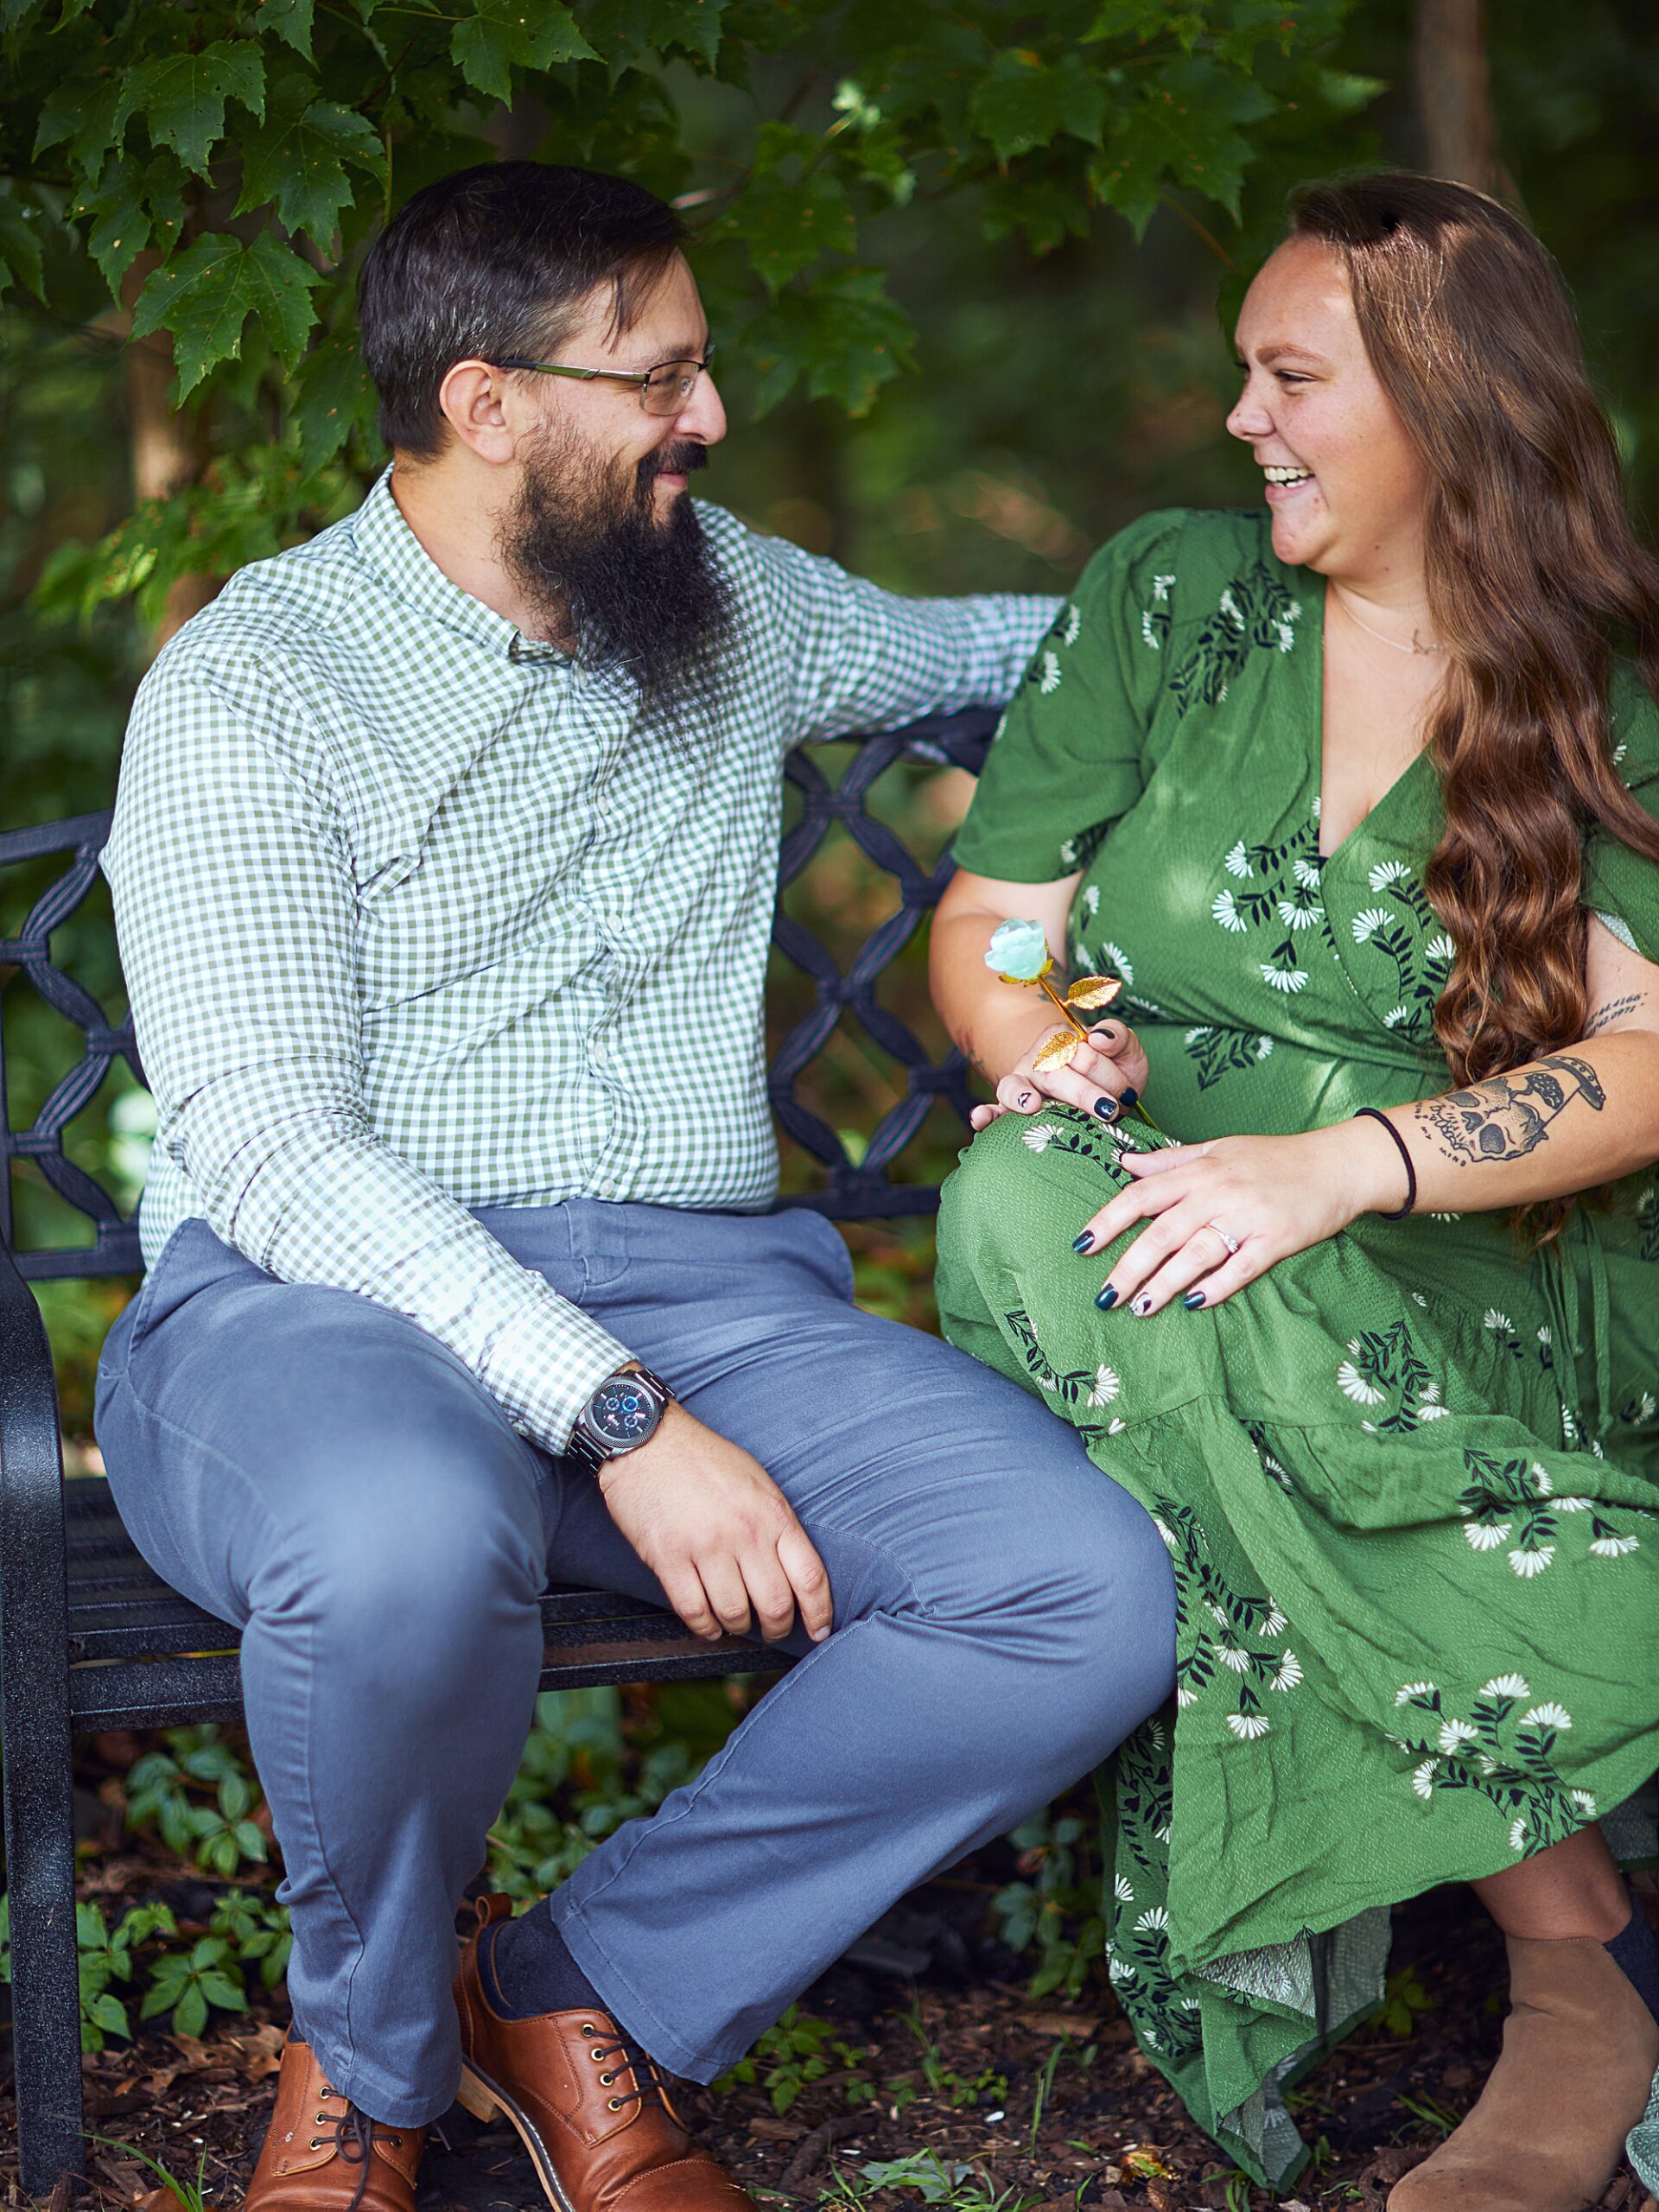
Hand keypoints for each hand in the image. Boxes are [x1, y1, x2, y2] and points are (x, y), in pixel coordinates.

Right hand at [597, 1402, 832, 1645]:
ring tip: (735, 1623)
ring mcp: (705, 1546)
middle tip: (772, 1631)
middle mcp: (744, 1532)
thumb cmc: (704, 1459)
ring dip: (738, 1627)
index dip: (819, 1613)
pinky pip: (693, 1611)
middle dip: (777, 1629)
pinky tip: (707, 1625)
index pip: (810, 1576)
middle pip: (776, 1605)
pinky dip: (704, 1627)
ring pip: (735, 1614)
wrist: (647, 1439)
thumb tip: (794, 1571)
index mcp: (772, 1513)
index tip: (819, 1632)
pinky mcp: (668, 1557)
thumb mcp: (757, 1481)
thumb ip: (776, 1523)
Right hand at [969, 1018, 1150, 1133]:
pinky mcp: (1010, 1109)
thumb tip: (1098, 1037)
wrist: (1102, 1094)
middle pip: (1053, 1075)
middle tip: (1109, 1111)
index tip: (1127, 1095)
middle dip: (1084, 1094)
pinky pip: (994, 1110)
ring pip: (1015, 1087)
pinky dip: (985, 1114)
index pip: (1082, 1055)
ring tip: (1033, 1105)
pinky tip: (981, 1120)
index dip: (1109, 1076)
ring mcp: (1020, 1084)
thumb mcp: (1126, 1051)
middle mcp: (1036, 1058)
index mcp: (1061, 1039)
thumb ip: (1118, 1037)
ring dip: (1022, 1097)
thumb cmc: (1113, 1072)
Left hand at [1074, 1117, 1407, 1313]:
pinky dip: (1216, 1286)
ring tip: (1139, 1308)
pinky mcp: (1277, 1240)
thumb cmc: (1274, 1157)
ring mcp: (1248, 1217)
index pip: (1141, 1195)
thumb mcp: (1218, 1148)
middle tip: (1105, 1296)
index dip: (1108, 1221)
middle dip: (1129, 1267)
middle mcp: (1218, 1193)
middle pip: (1162, 1233)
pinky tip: (1194, 1304)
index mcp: (1200, 1170)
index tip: (1082, 1246)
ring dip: (1165, 1283)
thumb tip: (1123, 1162)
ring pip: (1196, 1253)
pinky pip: (1241, 1267)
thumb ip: (1170, 1160)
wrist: (1337, 1163)